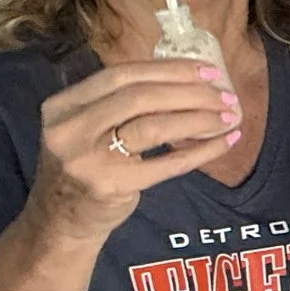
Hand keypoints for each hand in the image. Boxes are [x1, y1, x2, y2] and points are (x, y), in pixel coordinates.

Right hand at [28, 59, 244, 239]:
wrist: (60, 221)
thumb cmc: (85, 165)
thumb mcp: (86, 126)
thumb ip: (121, 102)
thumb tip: (190, 78)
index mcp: (63, 105)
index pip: (121, 74)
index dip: (169, 69)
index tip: (208, 70)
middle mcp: (69, 129)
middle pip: (140, 97)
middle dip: (190, 92)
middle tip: (225, 96)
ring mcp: (87, 160)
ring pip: (154, 126)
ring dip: (199, 119)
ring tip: (228, 117)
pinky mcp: (110, 186)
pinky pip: (167, 164)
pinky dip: (202, 151)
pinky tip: (224, 143)